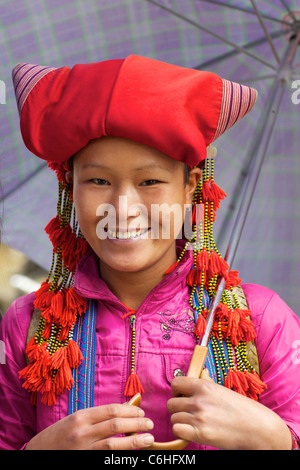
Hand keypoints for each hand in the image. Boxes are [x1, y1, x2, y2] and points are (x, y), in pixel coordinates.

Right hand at [25, 403, 153, 449]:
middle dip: (136, 424)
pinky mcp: (85, 462)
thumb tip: (126, 408)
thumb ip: (99, 415)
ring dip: (134, 442)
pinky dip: (121, 457)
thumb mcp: (77, 419)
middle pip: (115, 426)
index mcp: (81, 417)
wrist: (39, 453)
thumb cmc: (60, 434)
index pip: (111, 410)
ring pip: (113, 445)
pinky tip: (132, 455)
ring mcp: (83, 450)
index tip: (141, 413)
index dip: (130, 411)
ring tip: (148, 439)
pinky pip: (107, 459)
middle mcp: (82, 432)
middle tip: (150, 424)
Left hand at [167, 369, 291, 449]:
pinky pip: (177, 430)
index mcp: (204, 387)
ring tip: (192, 423)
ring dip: (180, 421)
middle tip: (187, 412)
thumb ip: (208, 382)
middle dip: (177, 408)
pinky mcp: (201, 434)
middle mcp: (199, 400)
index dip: (176, 390)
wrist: (258, 428)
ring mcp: (199, 417)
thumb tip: (201, 372)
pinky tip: (191, 432)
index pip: (176, 383)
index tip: (181, 396)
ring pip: (173, 418)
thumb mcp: (223, 390)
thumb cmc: (243, 409)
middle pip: (171, 403)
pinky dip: (182, 432)